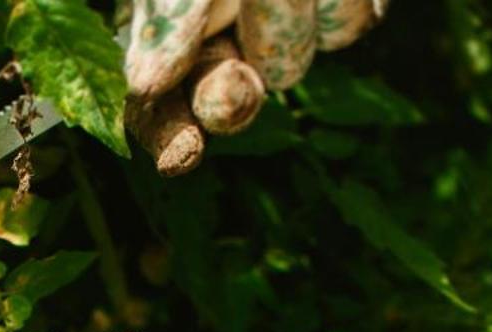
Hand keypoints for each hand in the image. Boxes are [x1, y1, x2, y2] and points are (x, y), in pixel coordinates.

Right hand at [124, 0, 389, 174]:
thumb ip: (167, 18)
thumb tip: (142, 84)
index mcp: (170, 26)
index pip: (150, 100)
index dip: (162, 131)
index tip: (182, 156)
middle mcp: (224, 35)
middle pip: (221, 102)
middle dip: (227, 99)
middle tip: (235, 87)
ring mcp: (287, 29)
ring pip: (291, 61)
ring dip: (285, 10)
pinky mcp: (344, 14)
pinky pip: (349, 25)